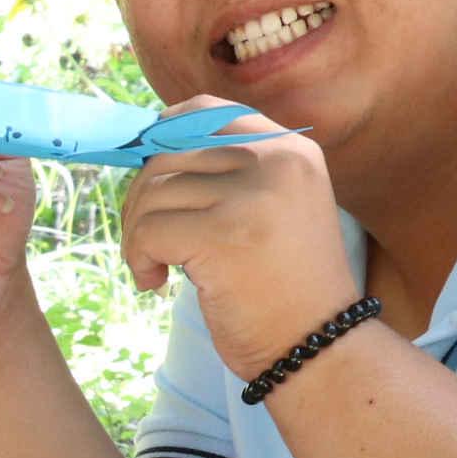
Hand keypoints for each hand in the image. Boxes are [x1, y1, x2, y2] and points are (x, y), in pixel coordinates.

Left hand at [118, 110, 362, 379]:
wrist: (319, 346)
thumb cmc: (283, 287)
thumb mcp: (270, 210)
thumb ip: (227, 174)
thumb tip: (145, 145)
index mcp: (291, 149)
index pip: (205, 111)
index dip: (161, 135)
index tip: (149, 175)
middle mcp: (277, 161)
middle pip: (168, 153)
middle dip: (141, 199)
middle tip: (147, 242)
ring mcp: (253, 194)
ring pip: (152, 191)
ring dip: (137, 235)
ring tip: (155, 267)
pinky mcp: (224, 233)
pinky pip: (149, 230)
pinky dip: (138, 257)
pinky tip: (155, 282)